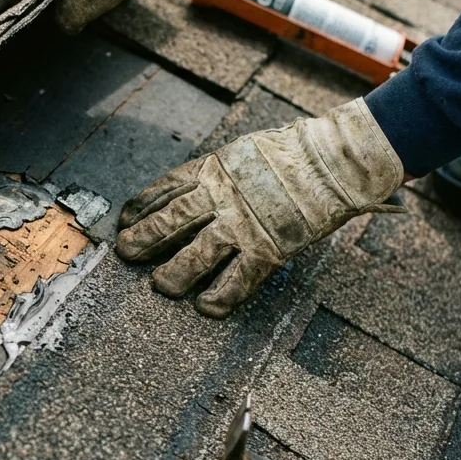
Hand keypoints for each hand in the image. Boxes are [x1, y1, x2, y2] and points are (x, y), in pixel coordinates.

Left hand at [116, 99, 404, 316]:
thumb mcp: (241, 151)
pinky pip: (237, 279)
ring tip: (160, 286)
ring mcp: (244, 224)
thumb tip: (189, 189)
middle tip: (124, 254)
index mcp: (213, 169)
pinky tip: (205, 307)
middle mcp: (221, 196)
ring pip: (196, 254)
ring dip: (174, 273)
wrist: (336, 159)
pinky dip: (219, 296)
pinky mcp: (269, 248)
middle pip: (170, 222)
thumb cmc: (292, 153)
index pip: (165, 189)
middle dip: (142, 240)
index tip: (124, 221)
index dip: (140, 207)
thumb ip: (215, 172)